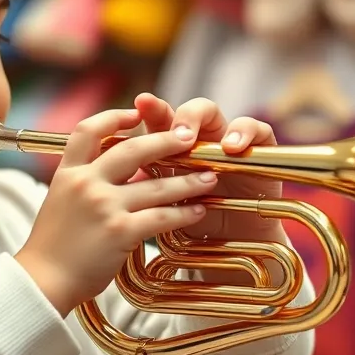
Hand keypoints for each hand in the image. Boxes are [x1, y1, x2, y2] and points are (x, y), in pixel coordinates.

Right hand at [16, 108, 220, 316]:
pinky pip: (161, 217)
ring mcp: (103, 206)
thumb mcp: (59, 202)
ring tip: (209, 178)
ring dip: (188, 181)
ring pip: (157, 185)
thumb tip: (116, 170)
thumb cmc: (53, 248)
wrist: (42, 281)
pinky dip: (184, 213)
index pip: (89, 130)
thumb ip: (85, 182)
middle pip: (133, 149)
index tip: (136, 114)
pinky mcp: (120, 231)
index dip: (114, 117)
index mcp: (68, 173)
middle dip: (166, 141)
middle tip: (189, 139)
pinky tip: (198, 211)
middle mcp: (85, 183)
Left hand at [133, 94, 287, 285]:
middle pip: (184, 111)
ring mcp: (226, 143)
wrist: (229, 251)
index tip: (138, 104)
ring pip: (215, 113)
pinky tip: (233, 146)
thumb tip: (95, 172)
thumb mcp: (158, 207)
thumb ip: (137, 185)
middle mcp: (198, 140)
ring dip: (204, 121)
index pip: (157, 121)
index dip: (149, 109)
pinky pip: (257, 130)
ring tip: (196, 140)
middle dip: (177, 115)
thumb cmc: (188, 228)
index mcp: (170, 148)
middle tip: (174, 132)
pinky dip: (246, 132)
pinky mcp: (259, 151)